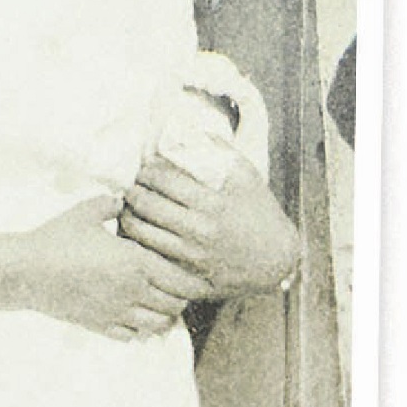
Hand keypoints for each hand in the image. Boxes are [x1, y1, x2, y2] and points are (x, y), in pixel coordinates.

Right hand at [22, 195, 211, 340]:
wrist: (27, 269)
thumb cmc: (57, 238)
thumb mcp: (85, 212)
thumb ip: (110, 204)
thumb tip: (123, 198)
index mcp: (135, 262)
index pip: (182, 280)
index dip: (192, 280)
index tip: (190, 275)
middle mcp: (133, 290)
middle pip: (175, 304)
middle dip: (179, 298)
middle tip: (173, 288)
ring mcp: (118, 312)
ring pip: (158, 324)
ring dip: (162, 316)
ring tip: (155, 304)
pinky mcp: (101, 325)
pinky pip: (134, 336)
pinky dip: (139, 329)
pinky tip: (131, 316)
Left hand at [120, 153, 299, 299]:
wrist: (278, 260)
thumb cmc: (259, 212)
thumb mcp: (246, 176)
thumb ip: (218, 149)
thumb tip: (188, 127)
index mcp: (212, 203)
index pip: (161, 179)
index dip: (145, 171)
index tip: (143, 169)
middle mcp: (201, 230)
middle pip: (145, 205)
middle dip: (131, 191)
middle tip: (129, 187)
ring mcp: (194, 257)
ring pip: (141, 233)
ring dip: (127, 217)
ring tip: (127, 208)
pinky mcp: (191, 278)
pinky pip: (151, 260)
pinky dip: (138, 245)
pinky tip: (136, 235)